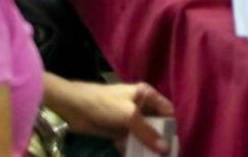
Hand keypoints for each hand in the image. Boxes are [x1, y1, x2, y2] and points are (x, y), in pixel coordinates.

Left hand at [50, 79, 174, 153]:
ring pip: (143, 135)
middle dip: (159, 140)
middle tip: (164, 155)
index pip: (167, 111)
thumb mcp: (129, 116)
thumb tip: (165, 149)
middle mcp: (140, 106)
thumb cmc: (105, 104)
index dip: (171, 126)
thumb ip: (147, 132)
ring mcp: (129, 119)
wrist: (74, 106)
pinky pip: (130, 141)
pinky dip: (133, 149)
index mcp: (147, 95)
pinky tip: (135, 156)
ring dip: (146, 146)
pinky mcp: (118, 130)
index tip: (173, 144)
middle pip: (156, 124)